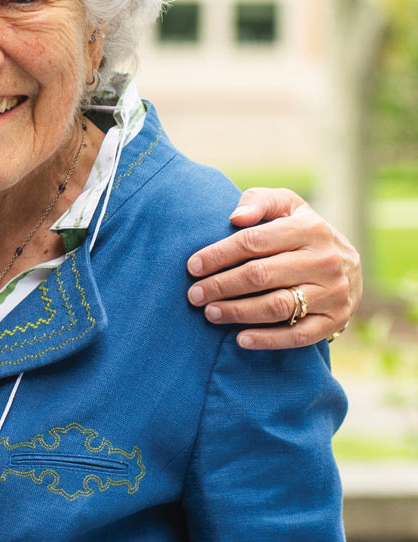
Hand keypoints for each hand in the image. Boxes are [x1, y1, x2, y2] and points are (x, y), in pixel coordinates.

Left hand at [185, 188, 360, 349]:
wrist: (348, 264)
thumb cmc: (300, 231)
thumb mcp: (286, 206)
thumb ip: (259, 201)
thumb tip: (236, 217)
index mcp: (310, 229)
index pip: (254, 242)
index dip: (219, 255)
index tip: (193, 267)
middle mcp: (325, 260)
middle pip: (261, 275)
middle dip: (221, 286)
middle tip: (194, 295)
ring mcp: (333, 292)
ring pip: (277, 306)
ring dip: (238, 312)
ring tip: (210, 313)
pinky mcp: (335, 319)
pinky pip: (298, 335)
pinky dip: (268, 339)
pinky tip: (240, 339)